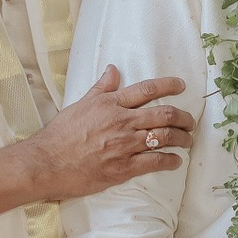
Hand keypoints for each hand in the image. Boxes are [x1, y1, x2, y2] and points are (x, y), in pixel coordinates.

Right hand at [0, 65, 194, 207]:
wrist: (47, 162)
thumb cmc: (60, 134)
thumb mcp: (80, 104)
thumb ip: (101, 88)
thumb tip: (113, 70)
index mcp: (111, 104)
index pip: (147, 89)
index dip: (169, 85)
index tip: (181, 86)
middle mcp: (122, 122)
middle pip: (164, 114)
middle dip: (183, 117)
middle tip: (191, 121)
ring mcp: (124, 145)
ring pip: (164, 137)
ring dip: (182, 139)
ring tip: (188, 140)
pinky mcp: (123, 168)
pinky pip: (155, 162)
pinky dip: (170, 160)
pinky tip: (175, 161)